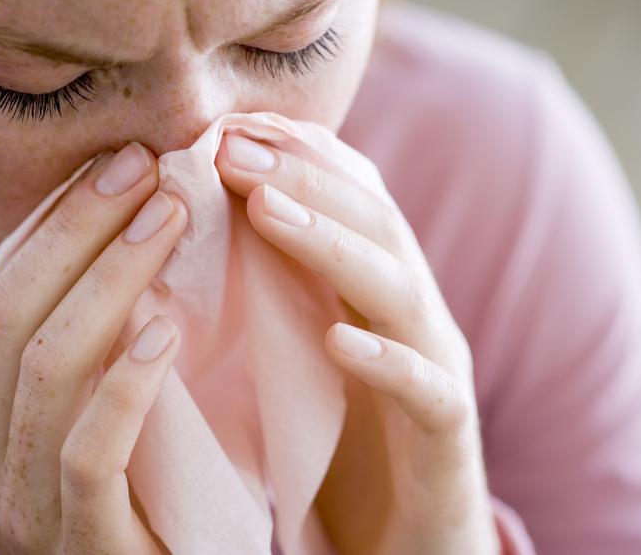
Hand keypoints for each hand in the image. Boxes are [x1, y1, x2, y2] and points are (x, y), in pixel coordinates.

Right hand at [0, 142, 188, 553]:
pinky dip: (125, 386)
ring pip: (51, 373)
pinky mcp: (85, 542)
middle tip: (148, 171)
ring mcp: (22, 508)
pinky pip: (89, 453)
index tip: (123, 164)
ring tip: (168, 222)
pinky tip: (167, 332)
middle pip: (18, 321)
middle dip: (83, 235)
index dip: (58, 225)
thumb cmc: (108, 487)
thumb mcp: (42, 408)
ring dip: (111, 284)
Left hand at [216, 133, 500, 554]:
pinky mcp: (448, 440)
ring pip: (400, 291)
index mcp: (376, 292)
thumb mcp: (298, 355)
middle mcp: (413, 317)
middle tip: (229, 146)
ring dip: (334, 244)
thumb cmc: (338, 446)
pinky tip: (337, 339)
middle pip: (373, 225)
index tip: (223, 126)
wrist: (404, 541)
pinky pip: (427, 393)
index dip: (294, 156)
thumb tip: (193, 231)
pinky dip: (387, 361)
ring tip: (265, 206)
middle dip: (304, 178)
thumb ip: (270, 294)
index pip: (348, 200)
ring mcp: (437, 372)